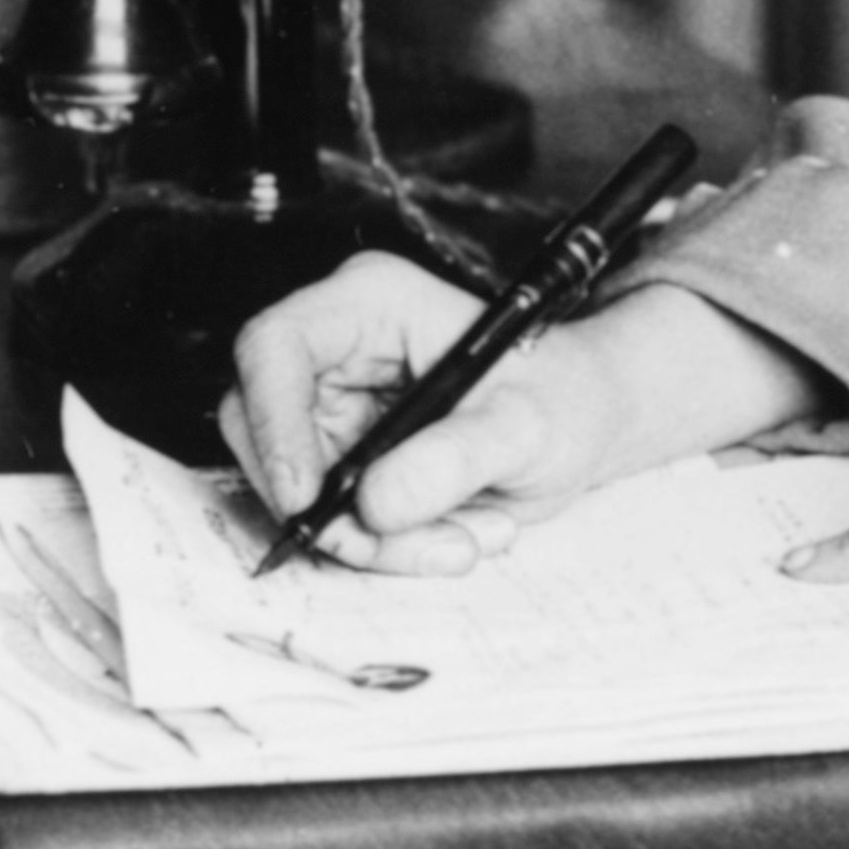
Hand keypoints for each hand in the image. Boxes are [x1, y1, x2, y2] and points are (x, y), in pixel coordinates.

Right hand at [225, 264, 823, 575]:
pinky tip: (452, 536)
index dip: (272, 424)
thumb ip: (457, 458)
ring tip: (460, 542)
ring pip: (294, 487)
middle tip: (389, 547)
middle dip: (324, 505)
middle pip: (264, 428)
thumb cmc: (564, 398)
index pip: (274, 347)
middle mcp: (340, 345)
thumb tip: (377, 501)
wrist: (584, 424)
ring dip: (368, 538)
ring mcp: (335, 403)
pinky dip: (383, 546)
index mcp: (372, 302)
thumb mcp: (528, 426)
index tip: (306, 499)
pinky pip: (329, 515)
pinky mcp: (343, 454)